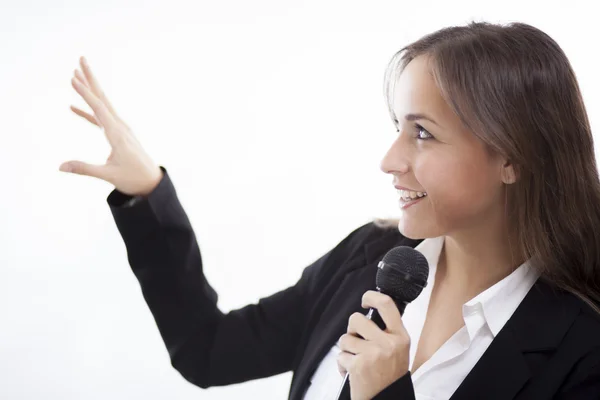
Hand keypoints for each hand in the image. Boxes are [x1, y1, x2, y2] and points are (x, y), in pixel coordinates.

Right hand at [60, 56, 162, 195]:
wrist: (151, 182)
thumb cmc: (132, 178)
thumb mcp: (108, 175)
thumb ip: (84, 169)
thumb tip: (60, 166)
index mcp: (117, 134)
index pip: (99, 108)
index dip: (85, 93)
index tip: (72, 78)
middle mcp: (119, 127)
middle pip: (102, 98)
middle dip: (90, 79)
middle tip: (81, 59)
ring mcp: (119, 129)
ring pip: (102, 104)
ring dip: (89, 89)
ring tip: (75, 74)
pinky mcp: (117, 134)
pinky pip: (100, 118)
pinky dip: (87, 111)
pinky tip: (73, 107)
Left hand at [337, 290, 410, 399]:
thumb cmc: (390, 376)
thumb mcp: (398, 350)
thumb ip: (387, 332)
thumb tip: (368, 312)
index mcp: (400, 337)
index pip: (386, 304)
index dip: (371, 296)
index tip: (365, 300)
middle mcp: (388, 343)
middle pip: (356, 319)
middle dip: (351, 329)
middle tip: (356, 340)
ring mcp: (372, 354)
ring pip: (345, 338)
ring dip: (347, 350)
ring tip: (357, 360)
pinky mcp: (358, 365)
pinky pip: (340, 356)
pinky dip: (343, 365)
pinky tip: (352, 373)